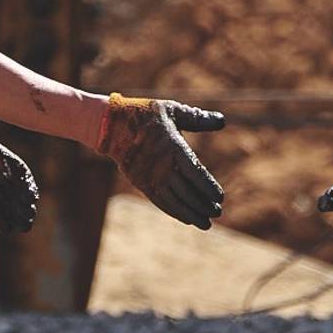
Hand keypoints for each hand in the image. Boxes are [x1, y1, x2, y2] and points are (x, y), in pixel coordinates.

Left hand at [0, 123, 38, 233]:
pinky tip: (6, 229)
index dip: (27, 185)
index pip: (19, 172)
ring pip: (5, 201)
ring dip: (16, 214)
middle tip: (30, 216)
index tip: (31, 198)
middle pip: (16, 189)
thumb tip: (6, 177)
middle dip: (25, 204)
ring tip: (24, 228)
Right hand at [96, 94, 225, 228]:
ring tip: (205, 223)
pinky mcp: (140, 183)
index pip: (194, 172)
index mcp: (172, 147)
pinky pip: (160, 201)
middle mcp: (161, 166)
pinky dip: (174, 211)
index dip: (208, 186)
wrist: (109, 125)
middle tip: (217, 212)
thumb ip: (197, 118)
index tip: (220, 197)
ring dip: (191, 213)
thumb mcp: (172, 110)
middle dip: (203, 204)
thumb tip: (222, 121)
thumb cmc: (144, 114)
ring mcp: (149, 176)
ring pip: (174, 200)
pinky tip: (187, 218)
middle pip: (186, 191)